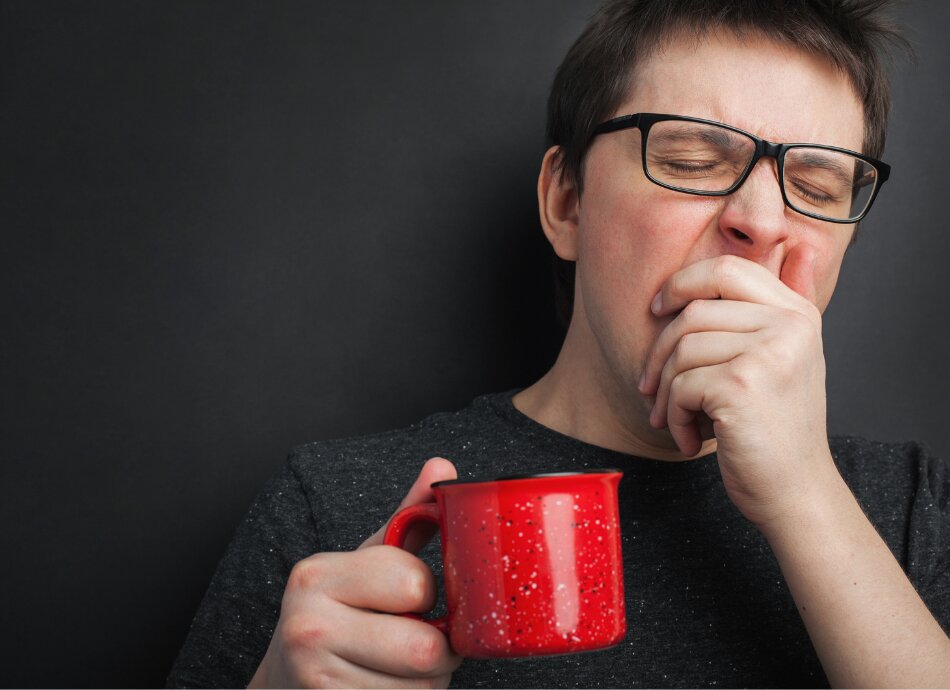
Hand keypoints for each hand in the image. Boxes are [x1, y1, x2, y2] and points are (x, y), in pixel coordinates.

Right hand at [248, 457, 462, 688]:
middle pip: (425, 648)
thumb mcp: (366, 561)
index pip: (416, 584)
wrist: (283, 680)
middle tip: (424, 639)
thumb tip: (443, 466)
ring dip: (428, 682)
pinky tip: (386, 687)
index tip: (413, 597)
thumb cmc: (337, 612)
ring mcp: (314, 678)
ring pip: (421, 688)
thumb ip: (408, 517)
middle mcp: (308, 625)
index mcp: (318, 574)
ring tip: (400, 666)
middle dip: (441, 649)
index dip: (430, 592)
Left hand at [639, 248, 837, 526]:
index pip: (726, 269)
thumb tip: (735, 269)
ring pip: (682, 350)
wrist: (795, 491)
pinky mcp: (742, 384)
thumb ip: (757, 316)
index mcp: (796, 313)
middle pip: (693, 312)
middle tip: (651, 387)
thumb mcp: (777, 360)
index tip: (658, 310)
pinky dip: (674, 417)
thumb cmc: (773, 430)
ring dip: (666, 392)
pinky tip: (691, 439)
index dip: (682, 283)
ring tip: (676, 420)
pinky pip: (680, 386)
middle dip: (660, 351)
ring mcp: (768, 352)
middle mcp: (789, 325)